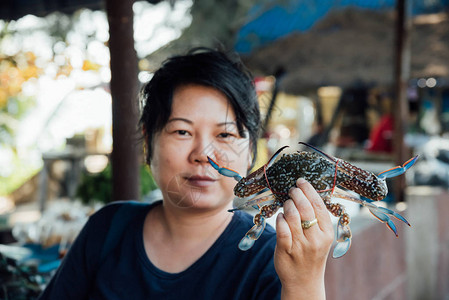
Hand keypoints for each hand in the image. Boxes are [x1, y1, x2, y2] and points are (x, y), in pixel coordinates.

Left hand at [274, 178, 333, 299]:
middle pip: (305, 208)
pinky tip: (280, 217)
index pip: (319, 206)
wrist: (304, 281)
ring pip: (292, 216)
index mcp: (327, 233)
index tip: (301, 181)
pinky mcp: (285, 250)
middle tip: (292, 190)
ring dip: (287, 205)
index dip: (309, 190)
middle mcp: (315, 239)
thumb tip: (307, 193)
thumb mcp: (321, 238)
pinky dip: (279, 219)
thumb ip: (317, 218)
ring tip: (286, 203)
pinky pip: (281, 229)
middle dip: (296, 194)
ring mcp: (300, 245)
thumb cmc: (312, 254)